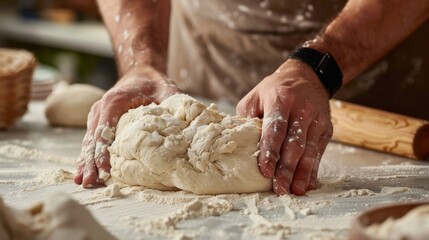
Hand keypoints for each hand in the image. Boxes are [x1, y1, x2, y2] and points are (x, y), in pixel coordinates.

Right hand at [73, 66, 180, 186]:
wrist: (141, 72)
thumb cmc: (153, 82)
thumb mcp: (166, 90)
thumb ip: (172, 105)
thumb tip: (185, 123)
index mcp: (114, 102)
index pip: (106, 130)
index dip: (105, 151)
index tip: (106, 169)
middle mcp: (101, 109)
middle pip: (93, 139)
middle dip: (91, 163)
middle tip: (89, 183)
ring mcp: (97, 115)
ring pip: (89, 142)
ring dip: (86, 163)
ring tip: (83, 182)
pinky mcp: (99, 121)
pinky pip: (92, 141)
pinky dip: (88, 156)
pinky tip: (84, 172)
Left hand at [236, 59, 332, 195]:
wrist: (308, 75)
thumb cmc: (275, 89)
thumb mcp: (255, 96)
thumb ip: (248, 119)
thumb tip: (241, 145)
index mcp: (281, 99)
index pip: (275, 128)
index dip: (270, 151)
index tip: (265, 170)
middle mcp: (302, 110)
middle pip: (294, 144)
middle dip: (286, 169)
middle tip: (280, 189)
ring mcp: (317, 120)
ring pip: (310, 150)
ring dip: (302, 173)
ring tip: (295, 191)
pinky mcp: (326, 128)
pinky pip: (320, 152)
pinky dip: (314, 169)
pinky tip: (308, 184)